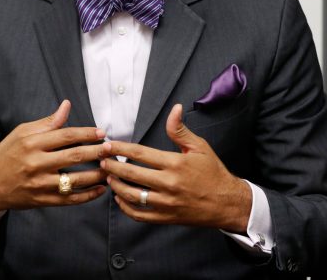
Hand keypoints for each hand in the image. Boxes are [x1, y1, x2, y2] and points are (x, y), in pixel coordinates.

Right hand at [0, 100, 106, 213]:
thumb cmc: (7, 154)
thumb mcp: (22, 133)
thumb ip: (47, 122)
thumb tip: (66, 105)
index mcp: (32, 144)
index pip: (66, 136)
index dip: (86, 133)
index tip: (102, 133)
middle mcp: (36, 164)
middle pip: (74, 157)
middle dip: (97, 152)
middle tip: (112, 148)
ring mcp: (40, 184)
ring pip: (76, 180)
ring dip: (97, 174)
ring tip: (112, 168)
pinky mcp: (43, 200)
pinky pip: (70, 199)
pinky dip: (88, 196)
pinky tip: (101, 189)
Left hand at [100, 104, 251, 232]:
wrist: (226, 202)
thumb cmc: (212, 172)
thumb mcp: (199, 147)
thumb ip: (180, 130)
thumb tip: (174, 108)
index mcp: (175, 164)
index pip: (140, 153)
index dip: (120, 148)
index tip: (107, 145)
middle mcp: (169, 184)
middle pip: (131, 173)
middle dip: (111, 165)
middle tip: (100, 159)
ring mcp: (166, 203)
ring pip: (132, 195)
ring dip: (116, 185)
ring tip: (108, 176)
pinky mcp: (166, 218)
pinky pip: (139, 215)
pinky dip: (125, 207)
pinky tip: (120, 198)